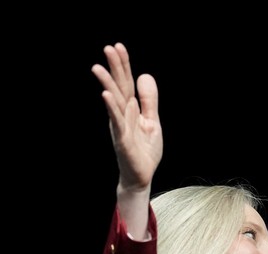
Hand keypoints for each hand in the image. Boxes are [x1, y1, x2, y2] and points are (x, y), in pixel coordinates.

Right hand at [91, 42, 162, 195]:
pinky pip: (117, 122)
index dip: (123, 65)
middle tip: (108, 47)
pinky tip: (106, 95)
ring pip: (114, 102)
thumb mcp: (152, 121)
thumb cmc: (144, 150)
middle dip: (114, 68)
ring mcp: (121, 126)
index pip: (127, 83)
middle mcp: (122, 115)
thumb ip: (149, 100)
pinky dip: (112, 108)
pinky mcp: (122, 140)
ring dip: (107, 84)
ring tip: (98, 67)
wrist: (141, 176)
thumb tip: (145, 75)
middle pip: (119, 87)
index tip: (118, 46)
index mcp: (130, 109)